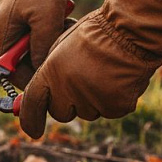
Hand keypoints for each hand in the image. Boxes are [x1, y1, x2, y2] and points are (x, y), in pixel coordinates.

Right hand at [0, 0, 104, 87]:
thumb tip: (40, 73)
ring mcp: (9, 18)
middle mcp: (0, 27)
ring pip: (28, 43)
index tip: (46, 79)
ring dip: (47, 41)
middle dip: (41, 56)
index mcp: (0, 31)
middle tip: (61, 49)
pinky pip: (33, 29)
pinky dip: (48, 28)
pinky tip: (62, 18)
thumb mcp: (46, 21)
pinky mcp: (20, 9)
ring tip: (65, 27)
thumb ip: (41, 49)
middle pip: (18, 57)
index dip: (25, 78)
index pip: (6, 68)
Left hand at [20, 0, 161, 137]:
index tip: (32, 131)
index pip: (32, 104)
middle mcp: (68, 90)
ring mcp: (93, 100)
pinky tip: (119, 79)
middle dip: (68, 103)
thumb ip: (48, 74)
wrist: (132, 30)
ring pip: (87, 112)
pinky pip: (110, 111)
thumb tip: (42, 95)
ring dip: (91, 100)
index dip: (30, 120)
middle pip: (61, 113)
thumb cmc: (96, 33)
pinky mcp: (116, 106)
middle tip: (80, 82)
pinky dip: (113, 100)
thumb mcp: (61, 48)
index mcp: (50, 72)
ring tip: (103, 74)